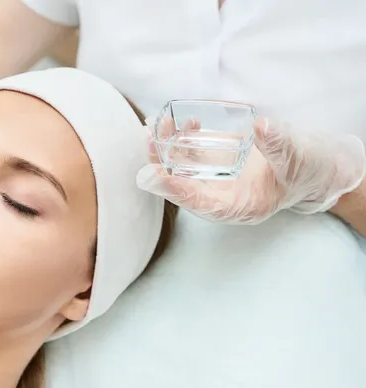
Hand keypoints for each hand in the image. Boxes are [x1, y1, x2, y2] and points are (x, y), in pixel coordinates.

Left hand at [136, 118, 365, 224]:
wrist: (316, 163)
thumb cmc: (309, 168)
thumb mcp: (297, 157)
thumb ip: (277, 144)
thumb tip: (260, 126)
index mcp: (241, 206)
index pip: (201, 203)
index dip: (175, 190)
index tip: (154, 175)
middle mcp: (223, 195)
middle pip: (182, 185)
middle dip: (161, 164)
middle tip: (147, 139)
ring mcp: (218, 177)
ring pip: (182, 167)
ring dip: (165, 147)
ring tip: (154, 124)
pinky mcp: (218, 160)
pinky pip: (193, 153)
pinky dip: (182, 137)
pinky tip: (181, 121)